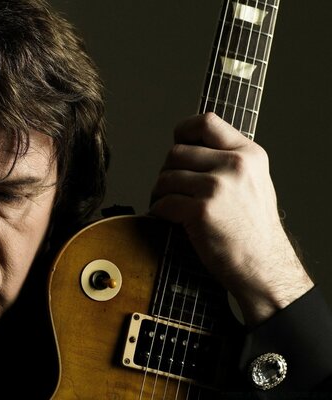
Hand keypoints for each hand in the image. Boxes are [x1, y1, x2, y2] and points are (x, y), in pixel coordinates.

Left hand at [149, 112, 313, 326]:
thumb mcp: (252, 182)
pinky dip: (159, 212)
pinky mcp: (201, 210)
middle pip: (176, 152)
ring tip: (167, 205)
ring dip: (159, 193)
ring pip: (165, 177)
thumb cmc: (252, 229)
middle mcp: (234, 165)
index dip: (183, 130)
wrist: (262, 267)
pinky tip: (167, 219)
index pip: (206, 122)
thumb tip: (185, 147)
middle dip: (166, 171)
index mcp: (248, 154)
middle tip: (169, 189)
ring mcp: (218, 187)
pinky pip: (163, 202)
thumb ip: (226, 160)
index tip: (176, 143)